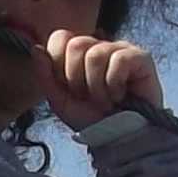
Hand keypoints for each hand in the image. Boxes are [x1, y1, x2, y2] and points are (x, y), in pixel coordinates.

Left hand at [36, 28, 164, 124]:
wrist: (119, 139)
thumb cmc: (92, 119)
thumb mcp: (60, 101)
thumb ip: (45, 75)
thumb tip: (36, 48)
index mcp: (79, 52)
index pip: (60, 37)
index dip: (58, 64)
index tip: (69, 88)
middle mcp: (100, 45)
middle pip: (76, 44)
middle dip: (76, 79)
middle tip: (88, 97)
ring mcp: (121, 49)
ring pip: (96, 54)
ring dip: (96, 87)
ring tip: (105, 101)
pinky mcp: (141, 58)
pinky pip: (119, 60)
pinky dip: (114, 85)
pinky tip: (120, 96)